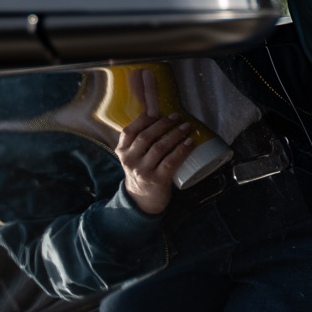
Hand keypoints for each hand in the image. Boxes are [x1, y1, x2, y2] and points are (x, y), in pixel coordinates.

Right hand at [116, 67, 194, 213]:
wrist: (142, 201)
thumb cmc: (142, 171)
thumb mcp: (133, 156)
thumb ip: (139, 140)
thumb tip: (158, 113)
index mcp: (122, 151)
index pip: (128, 132)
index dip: (143, 119)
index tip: (156, 111)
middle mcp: (129, 161)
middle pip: (146, 137)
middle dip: (163, 124)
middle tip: (177, 116)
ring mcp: (142, 171)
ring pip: (159, 148)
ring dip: (175, 135)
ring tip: (186, 127)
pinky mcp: (156, 180)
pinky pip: (170, 161)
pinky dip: (181, 150)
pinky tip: (189, 143)